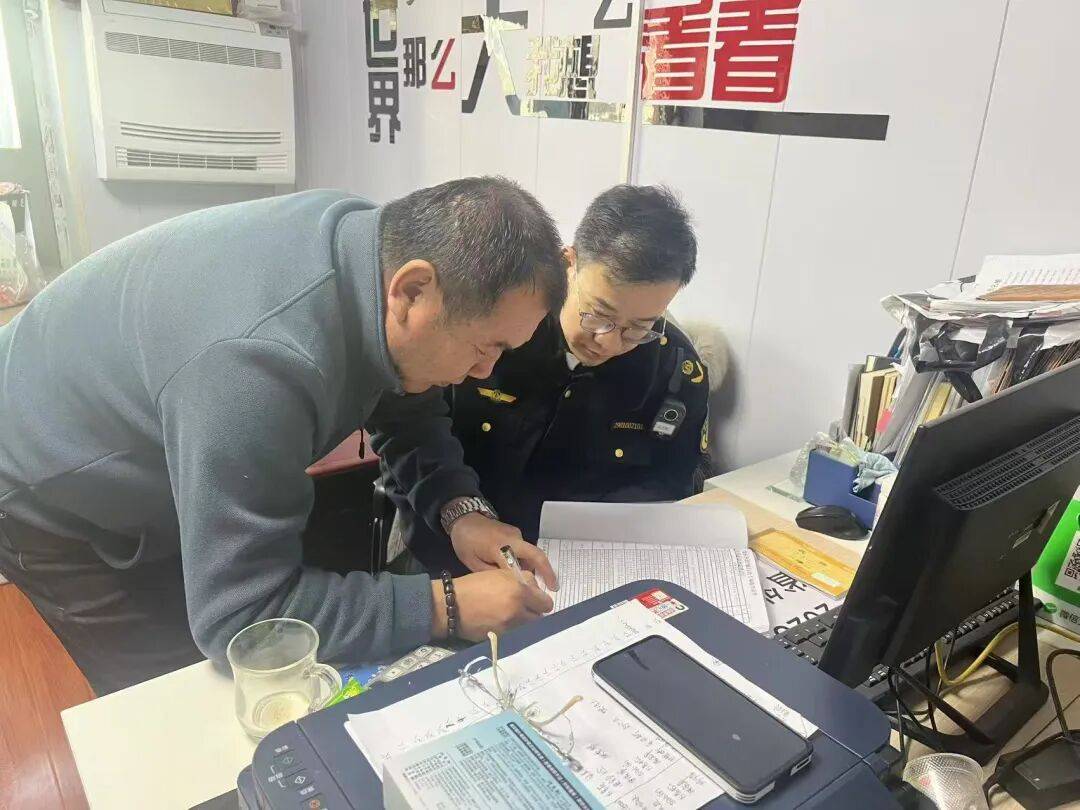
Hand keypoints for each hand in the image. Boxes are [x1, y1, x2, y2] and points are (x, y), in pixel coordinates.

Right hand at [430, 570, 553, 640]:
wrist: (451, 606)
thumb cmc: (475, 585)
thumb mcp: (500, 574)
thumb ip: (523, 580)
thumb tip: (535, 589)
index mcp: (519, 593)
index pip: (546, 603)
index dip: (541, 601)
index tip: (535, 600)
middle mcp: (517, 612)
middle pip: (539, 618)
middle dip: (534, 613)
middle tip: (524, 607)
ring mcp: (509, 628)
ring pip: (528, 628)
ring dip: (524, 622)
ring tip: (511, 615)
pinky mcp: (500, 639)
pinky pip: (515, 635)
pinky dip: (512, 629)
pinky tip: (501, 622)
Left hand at [449, 513, 557, 589]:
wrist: (464, 518)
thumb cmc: (465, 542)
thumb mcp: (472, 563)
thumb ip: (491, 574)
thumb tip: (508, 585)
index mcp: (499, 548)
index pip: (517, 568)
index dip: (526, 583)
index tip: (535, 596)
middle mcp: (512, 539)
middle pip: (536, 555)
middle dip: (547, 571)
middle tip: (554, 587)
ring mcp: (516, 534)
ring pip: (530, 553)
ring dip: (534, 567)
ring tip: (535, 585)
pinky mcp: (516, 533)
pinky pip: (524, 549)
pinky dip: (526, 561)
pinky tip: (521, 572)